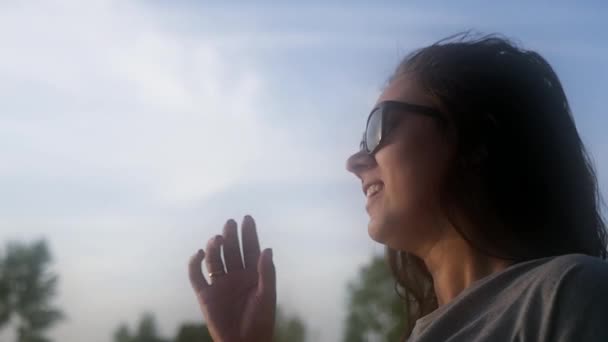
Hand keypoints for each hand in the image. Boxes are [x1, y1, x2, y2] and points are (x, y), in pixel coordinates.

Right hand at [188, 215, 275, 341]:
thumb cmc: (261, 321)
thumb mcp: (267, 295)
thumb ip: (267, 272)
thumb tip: (267, 249)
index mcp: (253, 274)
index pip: (250, 249)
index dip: (248, 234)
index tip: (247, 218)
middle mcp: (236, 276)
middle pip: (232, 251)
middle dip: (231, 236)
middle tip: (230, 223)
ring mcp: (220, 284)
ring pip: (215, 260)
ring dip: (215, 248)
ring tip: (218, 239)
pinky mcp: (205, 295)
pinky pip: (196, 275)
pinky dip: (195, 263)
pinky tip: (200, 253)